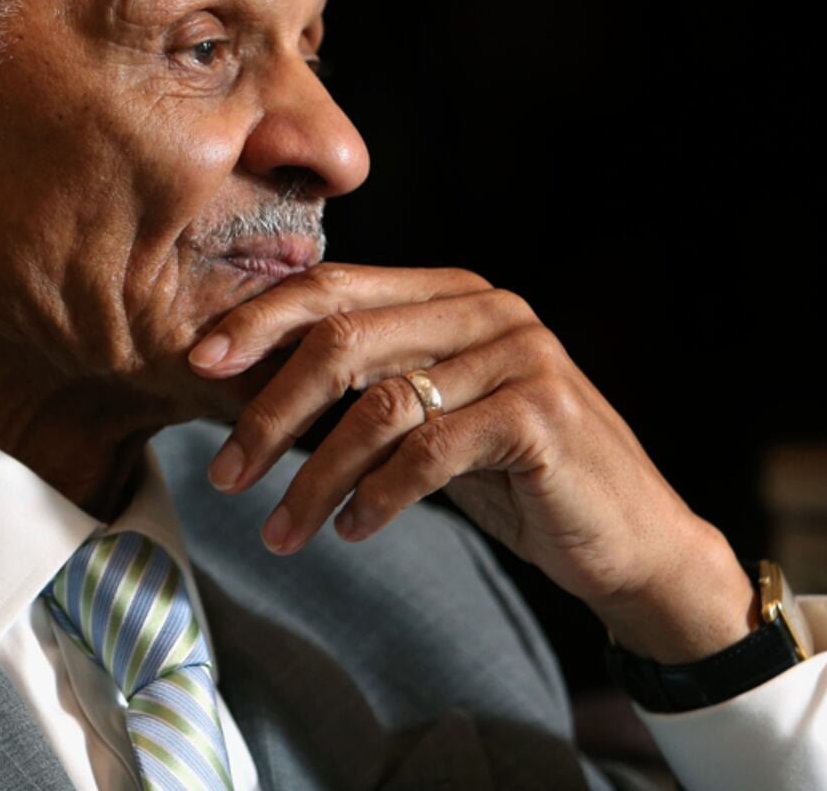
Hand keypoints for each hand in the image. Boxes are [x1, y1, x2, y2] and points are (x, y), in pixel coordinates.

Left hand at [188, 263, 757, 662]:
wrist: (628, 538)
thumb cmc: (514, 478)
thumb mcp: (433, 418)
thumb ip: (369, 385)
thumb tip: (251, 385)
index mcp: (451, 293)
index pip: (335, 287)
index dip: (259, 321)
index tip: (198, 366)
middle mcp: (486, 309)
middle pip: (342, 341)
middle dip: (270, 411)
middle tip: (226, 472)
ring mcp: (519, 355)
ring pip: (377, 406)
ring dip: (314, 477)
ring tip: (280, 531)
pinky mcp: (539, 414)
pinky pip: (428, 452)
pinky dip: (377, 497)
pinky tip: (350, 531)